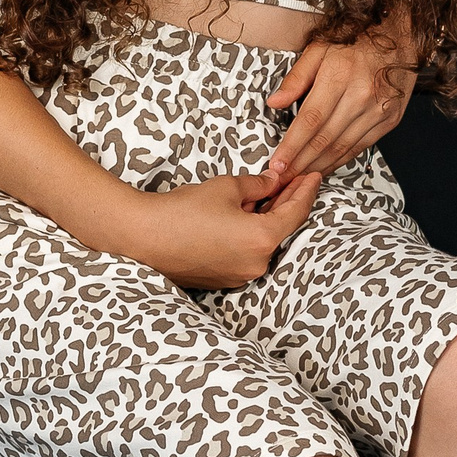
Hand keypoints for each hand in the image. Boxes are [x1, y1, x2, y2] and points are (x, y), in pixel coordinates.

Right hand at [127, 170, 323, 288]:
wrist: (143, 237)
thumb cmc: (182, 211)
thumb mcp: (226, 187)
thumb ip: (258, 185)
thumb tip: (272, 182)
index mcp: (262, 239)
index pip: (297, 212)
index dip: (306, 191)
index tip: (313, 176)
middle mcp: (257, 263)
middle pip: (281, 229)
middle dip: (286, 203)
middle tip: (292, 181)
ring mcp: (240, 275)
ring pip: (262, 242)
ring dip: (265, 219)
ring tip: (261, 195)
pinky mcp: (224, 280)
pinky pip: (246, 253)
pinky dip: (248, 235)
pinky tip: (240, 217)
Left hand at [263, 29, 413, 191]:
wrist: (400, 37)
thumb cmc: (359, 40)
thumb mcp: (320, 48)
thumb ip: (296, 77)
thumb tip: (275, 101)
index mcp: (340, 75)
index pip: (310, 120)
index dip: (292, 146)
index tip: (278, 163)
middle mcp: (361, 95)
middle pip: (324, 139)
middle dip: (300, 163)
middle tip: (283, 176)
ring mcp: (378, 110)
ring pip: (342, 147)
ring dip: (319, 166)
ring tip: (299, 175)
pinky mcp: (390, 119)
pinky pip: (360, 147)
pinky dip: (340, 159)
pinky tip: (325, 165)